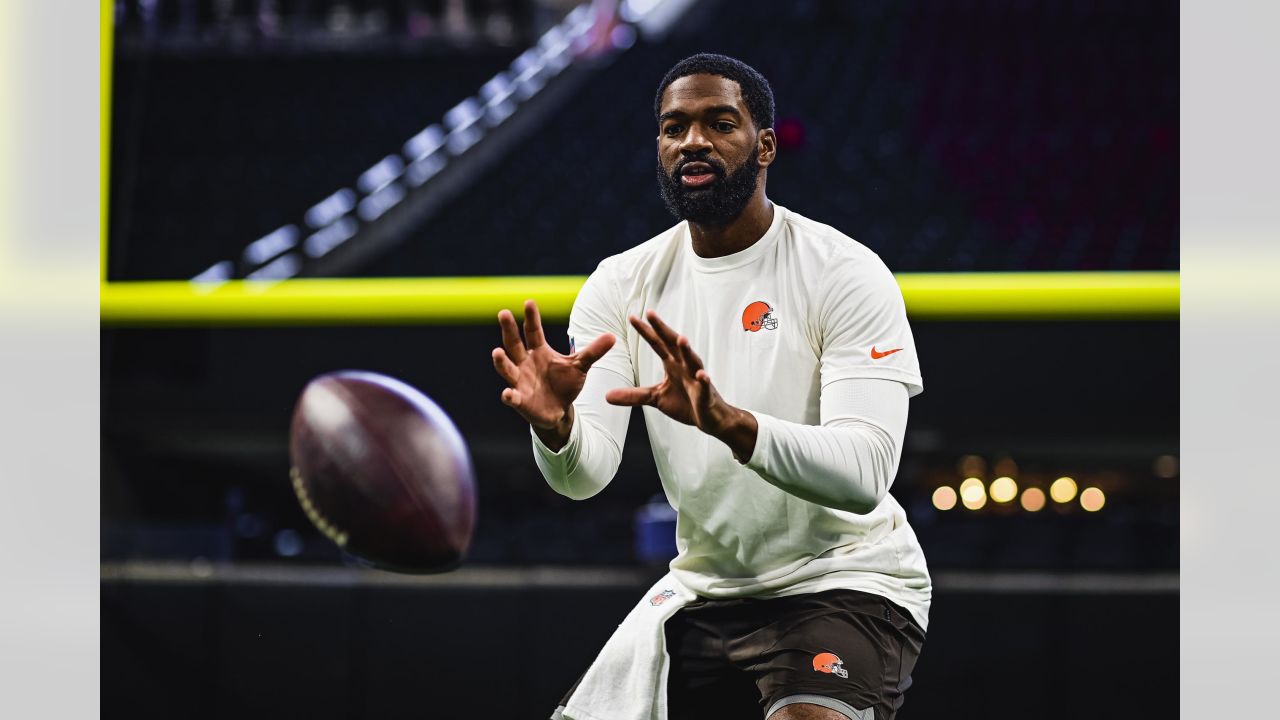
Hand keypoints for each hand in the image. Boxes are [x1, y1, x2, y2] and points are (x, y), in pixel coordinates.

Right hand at [492, 300, 614, 449]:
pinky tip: (508, 394)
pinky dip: (509, 396)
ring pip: (507, 368)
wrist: (559, 410)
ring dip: (501, 361)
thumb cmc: (565, 384)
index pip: (533, 331)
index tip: (529, 302)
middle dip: (509, 330)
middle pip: (514, 343)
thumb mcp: (580, 366)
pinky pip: (511, 397)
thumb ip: (593, 351)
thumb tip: (613, 336)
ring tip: (496, 352)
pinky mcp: (519, 400)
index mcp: (539, 350)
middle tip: (503, 313)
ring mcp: (519, 381)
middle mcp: (525, 362)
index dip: (531, 317)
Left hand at [605, 311, 757, 460]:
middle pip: (673, 344)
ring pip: (693, 361)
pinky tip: (701, 375)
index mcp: (673, 365)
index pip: (657, 344)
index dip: (646, 331)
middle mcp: (685, 366)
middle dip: (663, 330)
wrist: (709, 418)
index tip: (632, 317)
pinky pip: (705, 386)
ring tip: (681, 339)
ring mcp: (697, 379)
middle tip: (651, 314)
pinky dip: (704, 380)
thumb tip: (607, 396)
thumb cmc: (686, 403)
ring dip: (687, 350)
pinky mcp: (706, 394)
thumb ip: (634, 395)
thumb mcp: (656, 398)